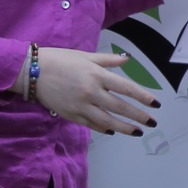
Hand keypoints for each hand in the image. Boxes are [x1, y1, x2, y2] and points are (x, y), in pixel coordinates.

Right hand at [34, 48, 160, 135]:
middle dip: (139, 116)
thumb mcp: (85, 55)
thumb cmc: (60, 59)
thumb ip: (107, 59)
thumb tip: (127, 59)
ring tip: (137, 132)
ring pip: (108, 121)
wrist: (32, 71)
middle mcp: (92, 92)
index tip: (155, 104)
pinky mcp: (71, 115)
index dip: (143, 97)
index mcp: (97, 74)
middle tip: (152, 123)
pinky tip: (113, 130)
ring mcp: (81, 106)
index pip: (126, 88)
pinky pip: (91, 124)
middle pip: (120, 107)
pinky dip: (104, 128)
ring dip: (125, 128)